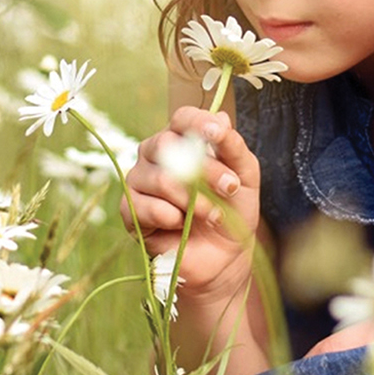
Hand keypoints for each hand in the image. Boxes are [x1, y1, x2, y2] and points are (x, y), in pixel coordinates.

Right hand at [121, 106, 261, 301]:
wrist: (223, 256)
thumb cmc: (232, 210)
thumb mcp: (244, 177)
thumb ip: (233, 147)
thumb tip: (221, 118)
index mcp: (182, 139)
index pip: (182, 118)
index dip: (198, 123)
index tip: (218, 134)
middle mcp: (155, 154)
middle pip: (168, 145)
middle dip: (206, 170)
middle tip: (229, 189)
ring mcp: (139, 180)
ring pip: (161, 178)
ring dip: (195, 201)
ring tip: (212, 215)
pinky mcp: (129, 209)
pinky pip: (146, 206)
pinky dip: (172, 217)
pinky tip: (182, 225)